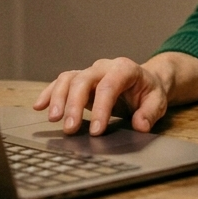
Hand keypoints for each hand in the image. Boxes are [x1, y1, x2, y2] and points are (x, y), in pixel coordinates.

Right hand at [32, 57, 168, 135]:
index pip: (109, 86)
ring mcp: (90, 72)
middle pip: (83, 80)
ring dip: (58, 98)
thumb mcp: (158, 101)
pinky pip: (61, 82)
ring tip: (53, 119)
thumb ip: (149, 113)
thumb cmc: (149, 91)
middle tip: (70, 129)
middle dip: (74, 104)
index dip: (101, 108)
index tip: (96, 131)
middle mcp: (104, 67)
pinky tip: (40, 106)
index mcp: (125, 69)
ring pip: (69, 78)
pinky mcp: (80, 80)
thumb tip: (139, 126)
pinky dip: (50, 93)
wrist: (146, 80)